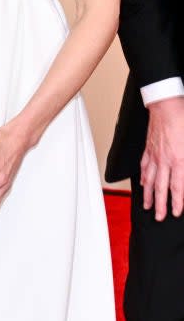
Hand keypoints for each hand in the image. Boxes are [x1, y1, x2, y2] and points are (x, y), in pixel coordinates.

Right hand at [141, 96, 183, 219]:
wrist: (166, 103)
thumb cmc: (182, 119)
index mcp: (179, 159)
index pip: (177, 187)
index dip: (177, 202)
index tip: (176, 212)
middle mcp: (165, 160)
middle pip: (161, 187)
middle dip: (160, 205)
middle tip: (158, 217)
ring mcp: (154, 154)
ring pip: (149, 179)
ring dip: (148, 194)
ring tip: (147, 205)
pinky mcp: (149, 147)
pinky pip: (143, 166)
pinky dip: (142, 177)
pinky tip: (142, 183)